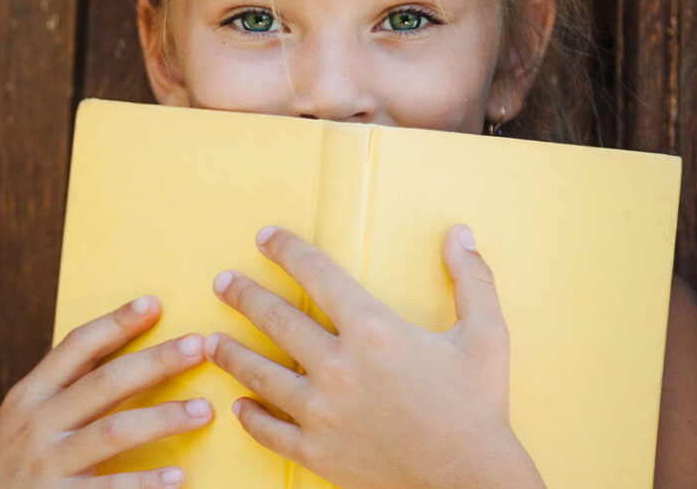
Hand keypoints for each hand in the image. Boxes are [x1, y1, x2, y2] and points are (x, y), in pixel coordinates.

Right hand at [0, 296, 212, 488]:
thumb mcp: (16, 422)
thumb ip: (59, 394)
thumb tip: (120, 364)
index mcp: (29, 395)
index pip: (76, 346)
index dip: (116, 323)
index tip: (154, 304)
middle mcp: (37, 423)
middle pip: (106, 382)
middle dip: (156, 361)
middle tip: (200, 346)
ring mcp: (46, 464)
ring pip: (113, 431)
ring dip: (163, 418)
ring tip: (203, 411)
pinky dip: (143, 483)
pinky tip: (177, 476)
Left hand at [204, 224, 545, 488]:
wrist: (471, 481)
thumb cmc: (479, 406)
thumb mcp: (486, 335)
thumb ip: (472, 279)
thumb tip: (459, 233)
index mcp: (373, 330)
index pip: (317, 274)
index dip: (286, 250)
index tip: (265, 237)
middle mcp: (338, 366)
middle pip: (275, 319)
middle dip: (242, 295)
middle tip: (221, 282)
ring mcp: (322, 413)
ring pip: (260, 373)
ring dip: (230, 353)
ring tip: (209, 341)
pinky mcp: (318, 452)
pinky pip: (270, 431)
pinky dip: (251, 416)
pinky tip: (240, 405)